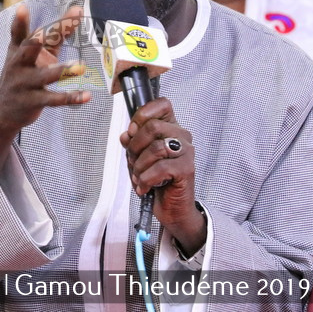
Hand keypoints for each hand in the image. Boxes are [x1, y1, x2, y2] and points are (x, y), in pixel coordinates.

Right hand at [0, 4, 90, 172]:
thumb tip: (76, 9)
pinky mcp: (34, 102)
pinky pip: (55, 100)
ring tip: (81, 67)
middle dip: (36, 41)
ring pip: (46, 76)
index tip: (22, 8)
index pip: (21, 33)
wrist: (1, 112)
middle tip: (44, 32)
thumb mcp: (32, 54)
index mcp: (19, 50)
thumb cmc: (22, 74)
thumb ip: (55, 33)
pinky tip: (86, 96)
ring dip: (63, 71)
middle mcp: (19, 65)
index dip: (20, 21)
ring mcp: (26, 84)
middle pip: (28, 50)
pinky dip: (71, 98)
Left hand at [119, 98, 205, 255]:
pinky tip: (145, 186)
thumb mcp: (138, 158)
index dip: (142, 115)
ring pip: (155, 148)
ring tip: (139, 177)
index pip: (162, 104)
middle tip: (133, 162)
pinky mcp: (187, 169)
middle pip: (152, 126)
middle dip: (135, 147)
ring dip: (139, 166)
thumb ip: (132, 144)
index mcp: (170, 127)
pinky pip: (160, 168)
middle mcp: (181, 135)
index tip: (132, 132)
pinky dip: (147, 179)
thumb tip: (126, 135)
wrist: (172, 209)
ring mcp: (186, 151)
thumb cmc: (157, 181)